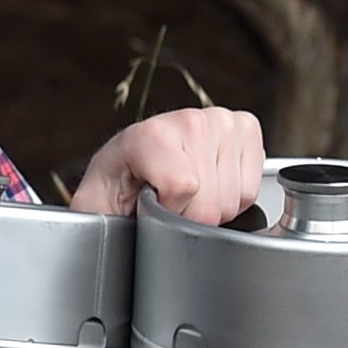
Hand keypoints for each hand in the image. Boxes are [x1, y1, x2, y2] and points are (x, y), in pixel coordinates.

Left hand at [70, 107, 266, 225]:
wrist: (133, 167)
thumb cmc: (114, 187)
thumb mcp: (94, 206)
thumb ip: (104, 216)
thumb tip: (136, 227)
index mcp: (147, 136)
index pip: (183, 187)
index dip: (168, 213)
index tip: (149, 206)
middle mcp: (188, 121)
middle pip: (211, 202)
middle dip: (190, 215)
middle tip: (168, 201)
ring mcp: (220, 121)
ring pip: (235, 199)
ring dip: (212, 207)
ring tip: (185, 192)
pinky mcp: (246, 128)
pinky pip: (252, 190)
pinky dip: (233, 197)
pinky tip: (209, 183)